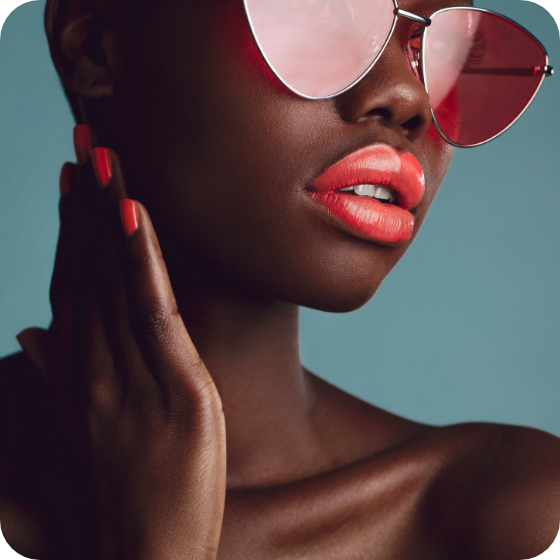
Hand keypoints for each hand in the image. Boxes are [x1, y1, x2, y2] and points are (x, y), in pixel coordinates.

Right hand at [21, 126, 225, 559]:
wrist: (145, 553)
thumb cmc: (123, 485)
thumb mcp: (86, 423)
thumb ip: (57, 373)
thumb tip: (31, 331)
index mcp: (80, 367)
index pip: (73, 279)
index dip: (71, 226)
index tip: (73, 178)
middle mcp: (95, 362)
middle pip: (88, 266)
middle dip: (87, 202)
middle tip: (89, 140)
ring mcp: (130, 374)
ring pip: (115, 278)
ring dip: (109, 212)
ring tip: (106, 156)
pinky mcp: (174, 386)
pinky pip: (153, 311)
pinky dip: (142, 261)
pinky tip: (137, 215)